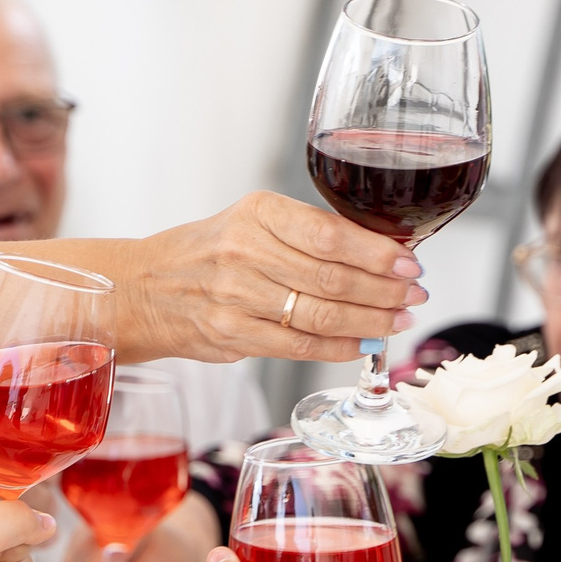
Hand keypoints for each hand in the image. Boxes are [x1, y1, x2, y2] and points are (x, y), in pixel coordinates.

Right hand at [119, 191, 423, 364]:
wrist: (145, 287)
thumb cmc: (209, 253)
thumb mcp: (253, 222)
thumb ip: (307, 235)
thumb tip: (379, 255)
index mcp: (258, 213)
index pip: (329, 234)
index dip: (376, 253)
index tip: (408, 262)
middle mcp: (244, 252)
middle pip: (331, 277)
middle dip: (383, 290)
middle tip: (415, 295)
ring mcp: (236, 296)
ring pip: (320, 314)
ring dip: (369, 321)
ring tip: (398, 320)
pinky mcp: (232, 335)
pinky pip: (298, 346)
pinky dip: (338, 348)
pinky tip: (363, 344)